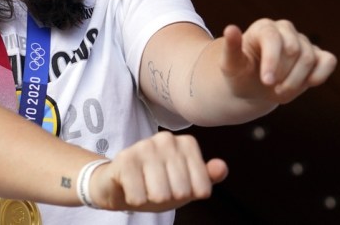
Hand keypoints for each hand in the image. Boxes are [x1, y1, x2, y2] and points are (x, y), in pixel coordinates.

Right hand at [90, 131, 227, 211]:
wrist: (119, 183)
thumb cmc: (156, 184)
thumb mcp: (187, 185)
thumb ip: (206, 178)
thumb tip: (221, 167)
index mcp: (185, 143)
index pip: (203, 187)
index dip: (189, 196)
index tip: (177, 186)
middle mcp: (166, 139)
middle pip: (182, 191)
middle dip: (169, 197)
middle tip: (157, 187)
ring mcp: (144, 146)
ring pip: (161, 194)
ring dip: (151, 198)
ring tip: (144, 187)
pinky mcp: (125, 159)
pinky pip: (139, 196)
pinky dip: (136, 199)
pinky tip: (131, 188)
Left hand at [221, 19, 336, 102]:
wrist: (252, 87)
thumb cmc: (240, 74)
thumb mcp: (231, 65)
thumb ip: (231, 48)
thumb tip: (231, 28)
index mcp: (263, 28)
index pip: (273, 38)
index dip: (272, 61)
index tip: (267, 81)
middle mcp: (285, 30)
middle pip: (294, 50)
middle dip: (283, 75)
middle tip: (271, 88)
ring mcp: (303, 42)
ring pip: (309, 58)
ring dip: (296, 81)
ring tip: (280, 92)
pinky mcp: (318, 55)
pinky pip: (328, 61)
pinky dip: (321, 74)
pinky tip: (309, 84)